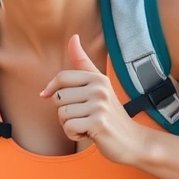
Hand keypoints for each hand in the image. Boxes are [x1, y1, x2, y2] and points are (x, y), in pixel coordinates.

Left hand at [40, 35, 152, 164]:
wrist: (132, 141)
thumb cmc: (110, 114)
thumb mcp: (98, 85)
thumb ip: (83, 63)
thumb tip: (73, 37)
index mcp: (98, 78)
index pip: (62, 77)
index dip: (51, 88)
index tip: (46, 95)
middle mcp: (100, 88)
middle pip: (58, 98)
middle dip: (65, 112)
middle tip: (83, 116)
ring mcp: (100, 105)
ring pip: (62, 114)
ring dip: (69, 125)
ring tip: (87, 125)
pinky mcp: (99, 123)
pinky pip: (68, 127)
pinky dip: (74, 135)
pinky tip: (89, 134)